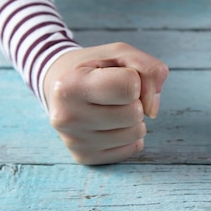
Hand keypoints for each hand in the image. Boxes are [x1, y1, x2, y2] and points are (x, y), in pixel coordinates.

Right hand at [44, 42, 168, 164]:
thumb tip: (152, 112)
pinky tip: (110, 124)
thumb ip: (150, 70)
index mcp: (70, 85)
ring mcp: (75, 141)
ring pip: (137, 133)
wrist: (58, 87)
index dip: (133, 77)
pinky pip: (133, 148)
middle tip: (113, 94)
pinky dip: (130, 135)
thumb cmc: (94, 67)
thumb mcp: (121, 54)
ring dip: (133, 118)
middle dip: (134, 100)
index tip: (115, 75)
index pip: (129, 86)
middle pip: (135, 113)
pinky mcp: (85, 157)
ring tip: (111, 107)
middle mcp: (67, 117)